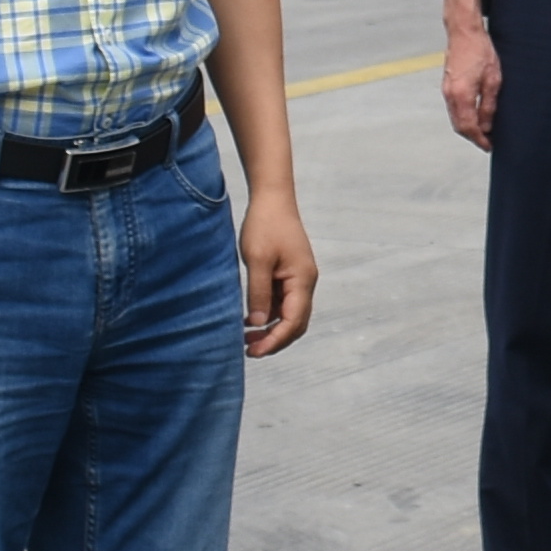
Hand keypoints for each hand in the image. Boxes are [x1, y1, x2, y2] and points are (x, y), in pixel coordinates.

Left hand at [237, 192, 317, 356]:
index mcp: (303, 280)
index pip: (293, 321)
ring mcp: (298, 278)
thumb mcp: (257, 260)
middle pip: (295, 323)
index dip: (275, 340)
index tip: (254, 352)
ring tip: (245, 338)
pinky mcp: (289, 274)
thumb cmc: (265, 225)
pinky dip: (268, 314)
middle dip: (274, 339)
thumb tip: (257, 324)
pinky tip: (249, 318)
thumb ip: (258, 293)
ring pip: (288, 314)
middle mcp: (305, 282)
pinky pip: (282, 302)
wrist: (272, 198)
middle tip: (249, 350)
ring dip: (270, 328)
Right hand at [444, 22, 502, 151]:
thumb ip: (489, 105)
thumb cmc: (480, 51)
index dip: (479, 140)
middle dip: (473, 137)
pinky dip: (464, 117)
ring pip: (456, 118)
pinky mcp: (447, 85)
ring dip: (468, 127)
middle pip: (459, 126)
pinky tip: (475, 116)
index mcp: (462, 95)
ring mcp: (447, 90)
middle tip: (488, 142)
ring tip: (484, 131)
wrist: (463, 31)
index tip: (489, 146)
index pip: (469, 127)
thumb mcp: (493, 79)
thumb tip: (487, 126)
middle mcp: (450, 95)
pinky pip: (454, 108)